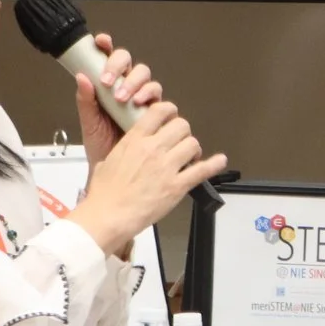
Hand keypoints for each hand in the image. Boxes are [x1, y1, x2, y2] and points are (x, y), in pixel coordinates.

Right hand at [66, 101, 227, 257]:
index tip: (170, 119)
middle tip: (179, 142)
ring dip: (193, 150)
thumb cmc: (104, 192)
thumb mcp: (107, 160)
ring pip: (193, 144)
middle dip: (182, 133)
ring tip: (189, 157)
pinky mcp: (178, 186)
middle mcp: (153, 149)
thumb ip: (123, 150)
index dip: (169, 112)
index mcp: (135, 140)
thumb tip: (127, 151)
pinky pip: (202, 170)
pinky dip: (214, 165)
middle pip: (181, 126)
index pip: (159, 111)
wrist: (109, 214)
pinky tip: (220, 161)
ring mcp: (167, 167)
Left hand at [73, 35, 163, 166]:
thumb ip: (85, 100)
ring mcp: (145, 103)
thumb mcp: (89, 123)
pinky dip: (152, 99)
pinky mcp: (158, 117)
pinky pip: (162, 102)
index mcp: (111, 88)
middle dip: (122, 70)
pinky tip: (141, 105)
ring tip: (125, 98)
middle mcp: (130, 91)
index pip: (111, 60)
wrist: (115, 174)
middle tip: (110, 83)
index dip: (107, 47)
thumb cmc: (102, 148)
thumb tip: (81, 76)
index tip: (101, 42)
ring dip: (137, 85)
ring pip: (149, 81)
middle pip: (134, 67)